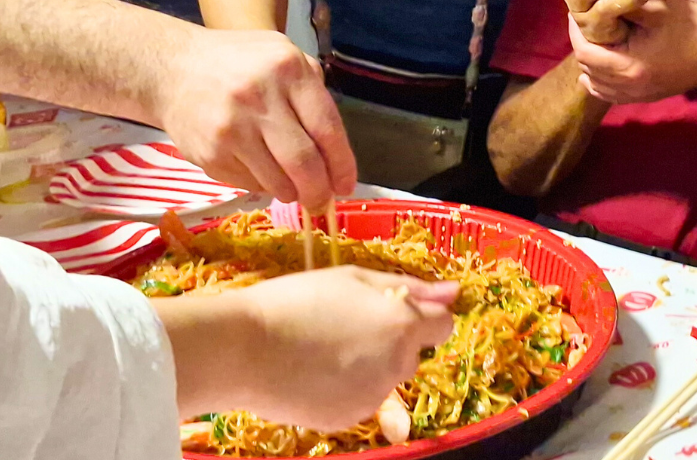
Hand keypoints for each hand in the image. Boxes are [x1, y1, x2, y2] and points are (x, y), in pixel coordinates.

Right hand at [154, 29, 357, 206]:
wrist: (172, 70)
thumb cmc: (236, 63)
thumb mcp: (281, 54)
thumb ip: (311, 89)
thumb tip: (335, 150)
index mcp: (287, 69)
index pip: (327, 128)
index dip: (342, 164)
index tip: (346, 184)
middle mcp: (259, 98)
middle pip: (304, 163)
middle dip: (319, 190)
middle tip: (323, 200)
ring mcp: (232, 129)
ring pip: (277, 182)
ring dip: (291, 192)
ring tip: (292, 186)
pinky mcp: (210, 155)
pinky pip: (250, 184)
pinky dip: (262, 185)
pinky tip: (259, 169)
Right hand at [163, 266, 459, 427]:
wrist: (243, 348)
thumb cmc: (296, 300)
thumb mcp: (352, 278)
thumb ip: (408, 287)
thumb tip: (454, 292)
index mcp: (402, 324)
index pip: (443, 325)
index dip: (422, 316)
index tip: (393, 311)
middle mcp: (396, 364)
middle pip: (412, 353)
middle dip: (391, 340)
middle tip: (346, 325)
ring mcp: (373, 396)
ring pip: (386, 377)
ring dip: (369, 364)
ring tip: (323, 349)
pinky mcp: (348, 418)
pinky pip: (360, 399)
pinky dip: (346, 387)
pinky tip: (314, 372)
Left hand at [568, 0, 696, 104]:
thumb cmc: (695, 25)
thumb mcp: (655, 9)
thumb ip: (622, 6)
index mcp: (630, 65)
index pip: (585, 52)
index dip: (576, 31)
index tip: (577, 12)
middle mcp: (632, 87)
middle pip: (588, 69)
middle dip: (582, 45)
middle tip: (583, 22)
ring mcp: (642, 95)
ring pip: (598, 85)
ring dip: (591, 64)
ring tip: (592, 40)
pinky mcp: (651, 96)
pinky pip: (614, 96)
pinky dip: (603, 83)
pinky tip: (601, 70)